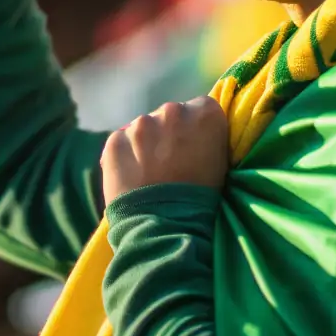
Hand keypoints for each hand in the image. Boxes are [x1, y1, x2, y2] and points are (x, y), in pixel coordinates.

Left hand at [102, 97, 229, 203]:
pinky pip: (121, 143)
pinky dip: (125, 156)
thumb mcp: (221, 163)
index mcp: (205, 113)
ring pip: (144, 128)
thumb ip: (208, 138)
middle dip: (170, 133)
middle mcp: (172, 110)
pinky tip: (131, 177)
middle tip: (170, 163)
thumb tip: (197, 134)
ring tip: (149, 173)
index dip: (196, 129)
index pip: (200, 108)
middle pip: (171, 115)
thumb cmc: (201, 200)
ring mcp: (141, 124)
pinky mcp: (115, 140)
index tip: (194, 148)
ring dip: (146, 144)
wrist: (166, 227)